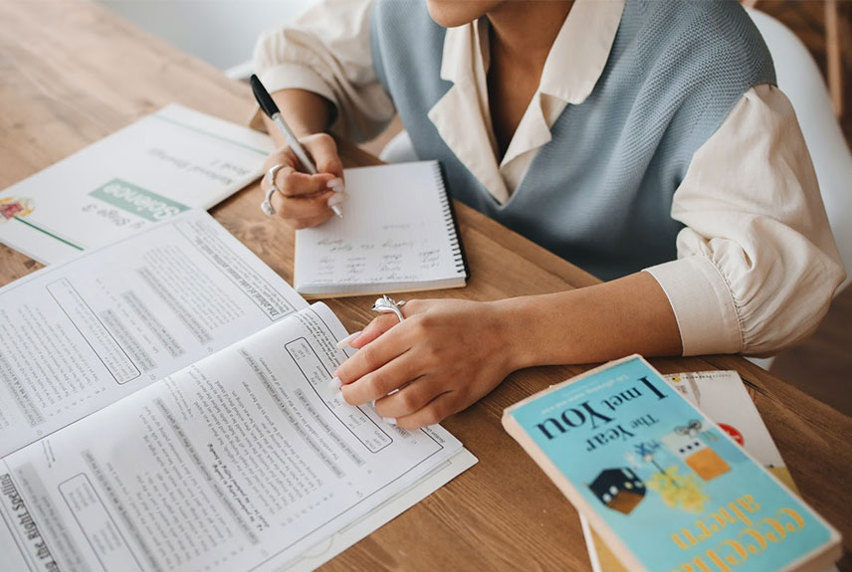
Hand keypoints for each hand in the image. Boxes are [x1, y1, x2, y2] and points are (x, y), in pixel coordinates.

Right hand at [261, 133, 345, 228]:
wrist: (304, 158)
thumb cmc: (310, 150)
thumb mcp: (321, 144)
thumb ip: (328, 159)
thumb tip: (333, 182)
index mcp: (273, 165)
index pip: (287, 181)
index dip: (312, 184)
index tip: (333, 180)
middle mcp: (270, 187)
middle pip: (284, 207)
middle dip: (315, 205)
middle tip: (338, 196)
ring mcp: (277, 204)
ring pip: (295, 220)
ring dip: (321, 212)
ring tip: (337, 198)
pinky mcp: (289, 216)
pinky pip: (304, 224)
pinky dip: (321, 217)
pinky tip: (331, 204)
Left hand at [333, 299, 515, 428]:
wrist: (505, 332)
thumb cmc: (461, 319)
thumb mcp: (421, 308)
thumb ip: (385, 323)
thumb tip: (354, 343)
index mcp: (416, 328)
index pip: (371, 354)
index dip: (349, 370)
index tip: (339, 379)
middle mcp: (429, 353)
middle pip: (381, 381)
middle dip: (356, 394)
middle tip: (347, 398)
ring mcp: (446, 377)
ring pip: (403, 402)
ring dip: (382, 408)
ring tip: (376, 405)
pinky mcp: (460, 396)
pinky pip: (428, 416)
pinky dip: (408, 421)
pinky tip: (399, 416)